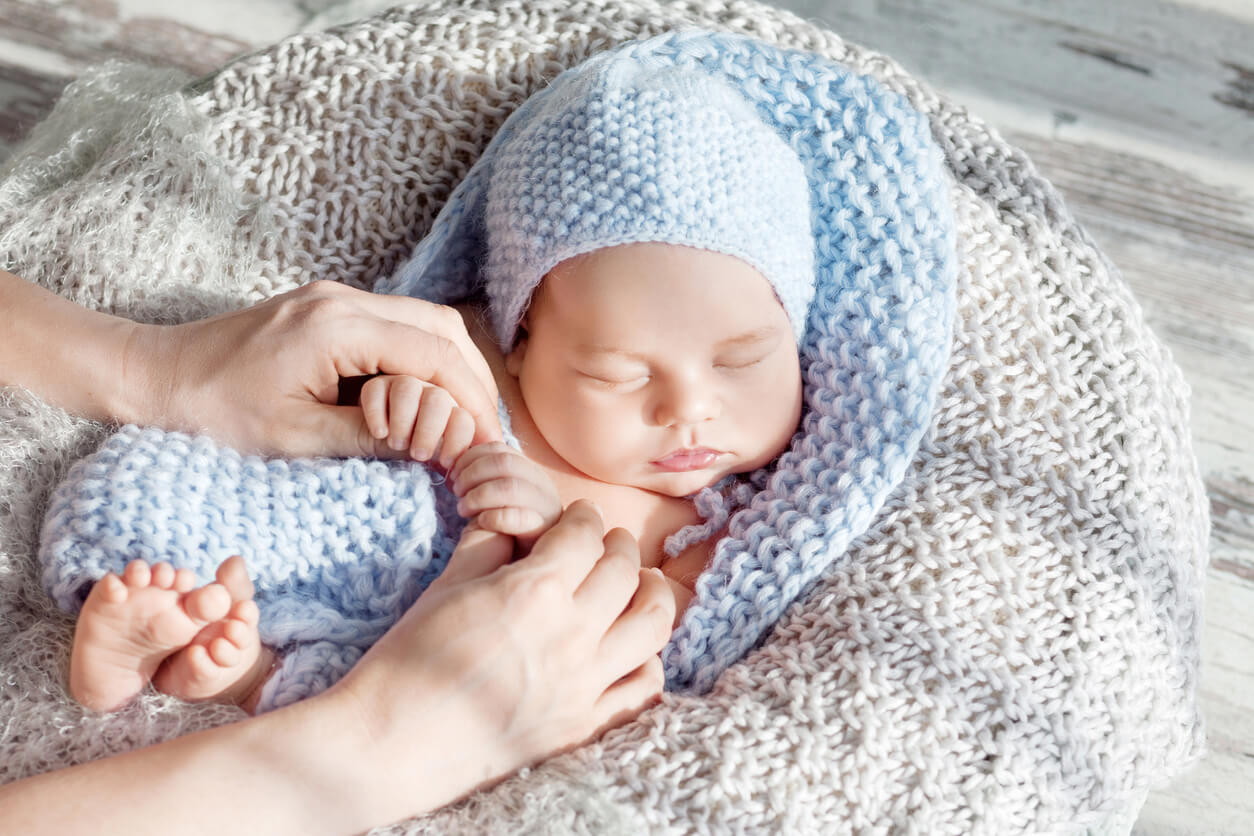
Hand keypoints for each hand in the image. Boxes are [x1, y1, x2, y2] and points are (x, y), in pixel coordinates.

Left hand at [127, 281, 501, 457]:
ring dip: (452, 366)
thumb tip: (434, 445)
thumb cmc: (217, 411)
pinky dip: (424, 358)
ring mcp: (337, 297)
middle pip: (442, 327)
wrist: (162, 373)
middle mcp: (344, 300)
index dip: (470, 397)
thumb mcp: (295, 438)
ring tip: (463, 416)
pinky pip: (398, 324)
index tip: (487, 438)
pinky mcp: (330, 306)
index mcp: (336, 328)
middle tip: (485, 429)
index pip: (432, 353)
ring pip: (426, 320)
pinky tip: (426, 396)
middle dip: (472, 378)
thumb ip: (370, 437)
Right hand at [330, 500, 673, 812]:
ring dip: (652, 593)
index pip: (585, 535)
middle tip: (608, 543)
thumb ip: (489, 545)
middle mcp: (571, 634)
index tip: (580, 517)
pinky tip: (633, 646)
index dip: (584, 517)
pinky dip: (649, 658)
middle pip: (626, 570)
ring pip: (653, 624)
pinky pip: (645, 686)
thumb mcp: (447, 586)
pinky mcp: (584, 724)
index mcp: (534, 591)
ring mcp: (584, 684)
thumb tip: (514, 520)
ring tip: (641, 583)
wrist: (393, 743)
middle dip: (620, 545)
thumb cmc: (408, 660)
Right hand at [358, 375, 476, 468]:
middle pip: (438, 400)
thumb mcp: (436, 457)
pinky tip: (379, 433)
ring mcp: (403, 386)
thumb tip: (480, 468)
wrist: (381, 442)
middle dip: (429, 430)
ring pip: (408, 388)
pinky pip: (376, 389)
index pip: (463, 419)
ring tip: (396, 443)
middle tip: (418, 455)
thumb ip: (456, 458)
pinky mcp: (376, 386)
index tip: (445, 463)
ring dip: (403, 420)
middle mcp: (430, 394)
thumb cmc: (414, 452)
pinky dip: (377, 412)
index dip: (457, 441)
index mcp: (451, 412)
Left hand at [449, 442, 562, 546]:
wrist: (530, 560)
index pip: (499, 450)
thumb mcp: (498, 498)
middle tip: (456, 491)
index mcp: (530, 471)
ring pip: (511, 487)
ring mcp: (546, 507)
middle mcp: (542, 485)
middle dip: (472, 474)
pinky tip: (481, 523)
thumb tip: (453, 465)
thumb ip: (485, 479)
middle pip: (504, 463)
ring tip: (462, 509)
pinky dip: (494, 517)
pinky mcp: (542, 531)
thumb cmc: (508, 528)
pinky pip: (519, 518)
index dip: (471, 458)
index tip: (453, 473)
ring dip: (478, 495)